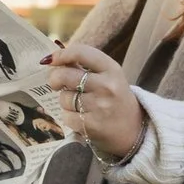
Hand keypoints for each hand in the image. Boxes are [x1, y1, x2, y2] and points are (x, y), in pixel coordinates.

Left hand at [41, 39, 140, 162]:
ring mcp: (100, 107)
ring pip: (64, 98)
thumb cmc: (115, 98)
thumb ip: (84, 66)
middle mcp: (107, 86)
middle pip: (65, 76)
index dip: (61, 54)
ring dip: (65, 100)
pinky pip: (66, 116)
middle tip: (56, 83)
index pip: (81, 53)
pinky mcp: (92, 125)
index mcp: (111, 69)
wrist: (134, 130)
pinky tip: (81, 117)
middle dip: (54, 79)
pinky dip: (69, 116)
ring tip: (78, 104)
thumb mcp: (108, 76)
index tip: (50, 60)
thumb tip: (53, 58)